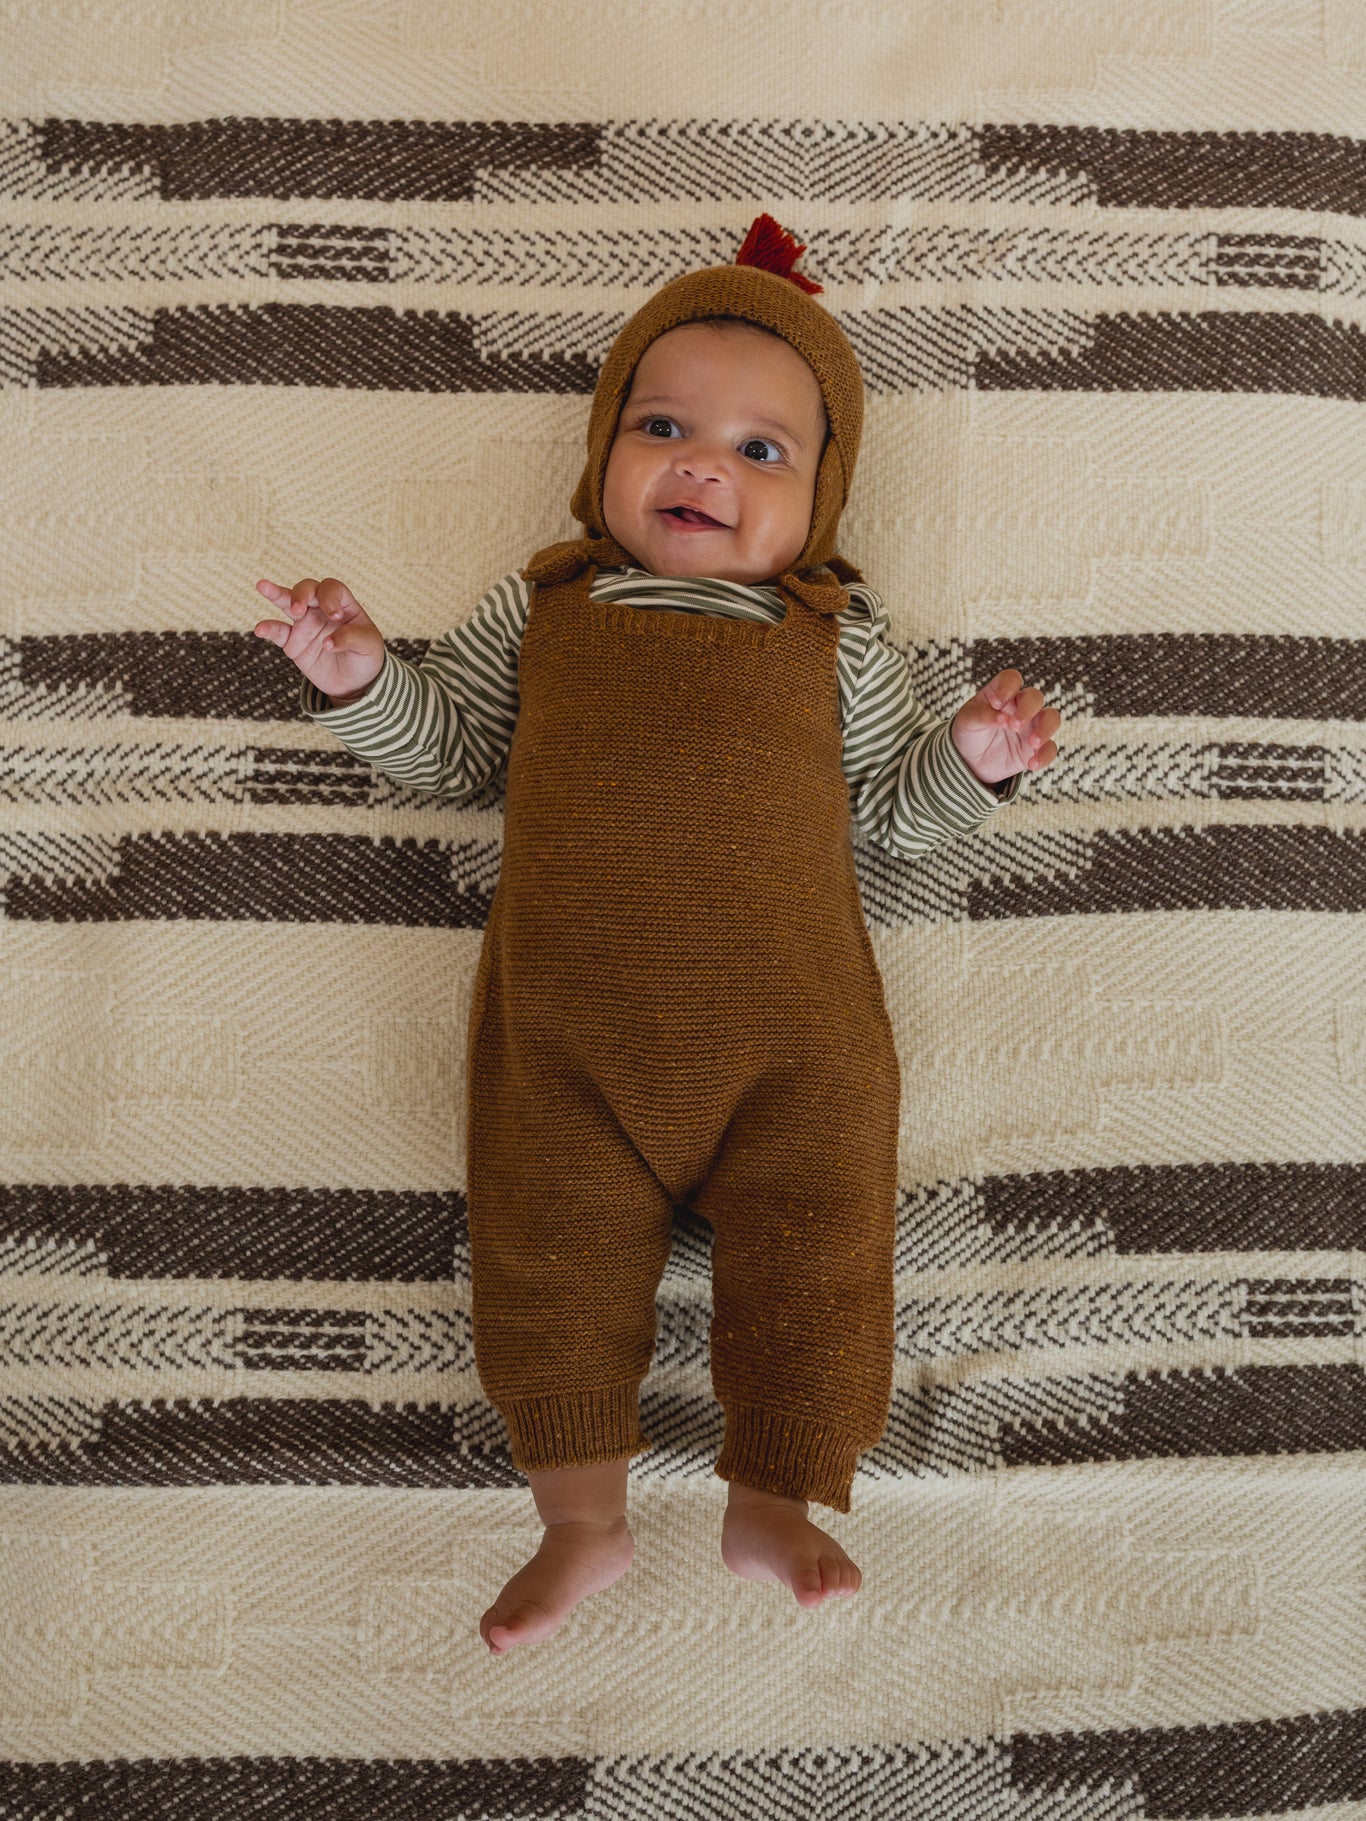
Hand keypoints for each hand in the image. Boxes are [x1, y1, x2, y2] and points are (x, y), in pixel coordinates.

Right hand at [252, 576, 385, 702]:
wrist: (354, 683)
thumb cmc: (366, 656)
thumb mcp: (369, 646)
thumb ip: (352, 638)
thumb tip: (328, 642)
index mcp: (342, 604)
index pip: (332, 589)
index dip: (330, 598)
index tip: (336, 617)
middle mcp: (321, 609)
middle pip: (307, 589)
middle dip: (301, 594)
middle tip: (298, 610)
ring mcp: (305, 624)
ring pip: (287, 602)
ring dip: (276, 594)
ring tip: (263, 586)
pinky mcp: (292, 642)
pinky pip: (278, 632)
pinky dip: (268, 629)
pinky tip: (260, 629)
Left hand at [950, 669, 1060, 786]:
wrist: (970, 762)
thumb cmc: (969, 732)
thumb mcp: (967, 720)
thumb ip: (982, 715)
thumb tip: (1003, 718)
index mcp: (1001, 694)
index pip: (1011, 679)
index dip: (1008, 687)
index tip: (997, 703)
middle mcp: (1019, 707)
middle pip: (1035, 697)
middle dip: (1027, 709)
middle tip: (1014, 725)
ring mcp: (1030, 727)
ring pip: (1051, 718)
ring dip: (1045, 729)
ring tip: (1032, 743)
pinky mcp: (1035, 748)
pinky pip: (1050, 748)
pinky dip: (1044, 756)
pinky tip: (1031, 764)